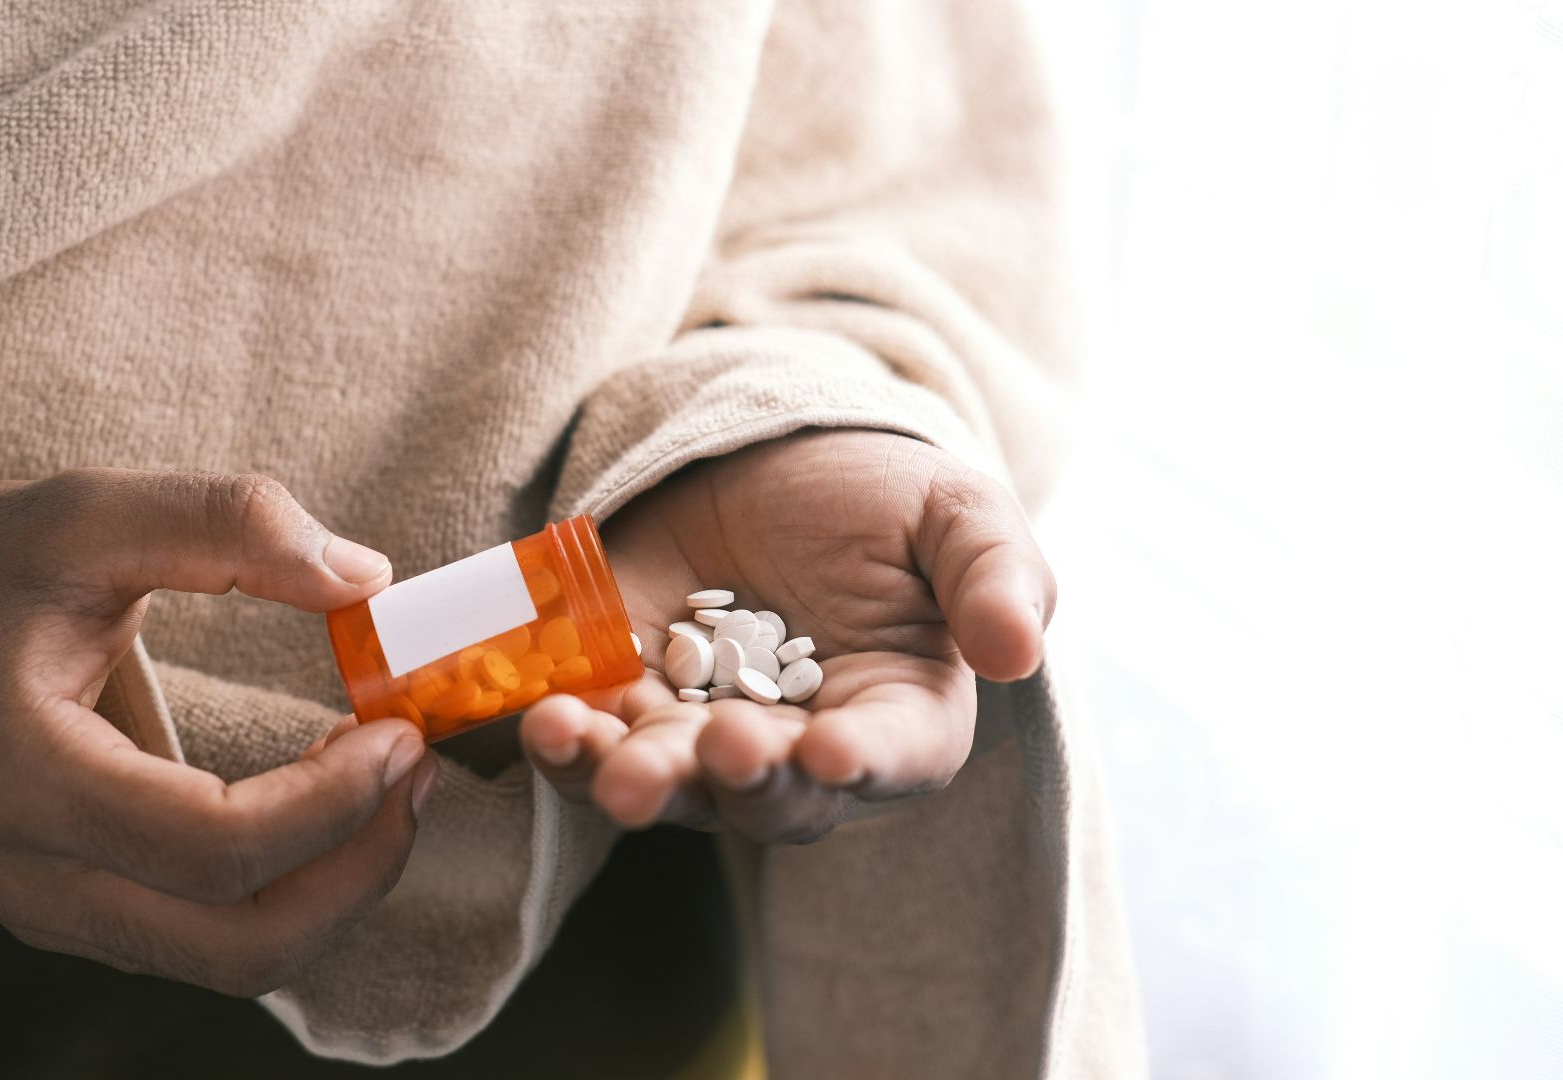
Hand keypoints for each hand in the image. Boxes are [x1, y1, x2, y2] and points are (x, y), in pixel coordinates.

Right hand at [0, 469, 436, 995]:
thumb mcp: (84, 513)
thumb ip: (223, 525)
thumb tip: (362, 576)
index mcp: (23, 778)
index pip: (212, 847)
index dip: (331, 803)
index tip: (400, 732)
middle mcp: (33, 876)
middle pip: (238, 944)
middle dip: (359, 868)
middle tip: (417, 770)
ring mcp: (54, 911)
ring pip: (235, 960)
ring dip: (337, 886)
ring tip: (390, 784)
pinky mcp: (82, 913)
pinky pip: (210, 939)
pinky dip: (292, 887)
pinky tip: (330, 803)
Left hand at [521, 430, 1052, 842]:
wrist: (770, 460)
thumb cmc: (881, 496)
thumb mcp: (956, 512)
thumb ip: (996, 576)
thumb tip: (1018, 653)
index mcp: (900, 716)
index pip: (893, 757)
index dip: (864, 763)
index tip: (830, 751)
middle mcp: (802, 751)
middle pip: (773, 797)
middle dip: (739, 780)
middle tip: (714, 749)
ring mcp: (706, 735)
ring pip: (673, 786)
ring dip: (634, 779)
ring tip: (596, 754)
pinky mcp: (627, 704)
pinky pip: (596, 744)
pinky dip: (566, 744)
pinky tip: (544, 719)